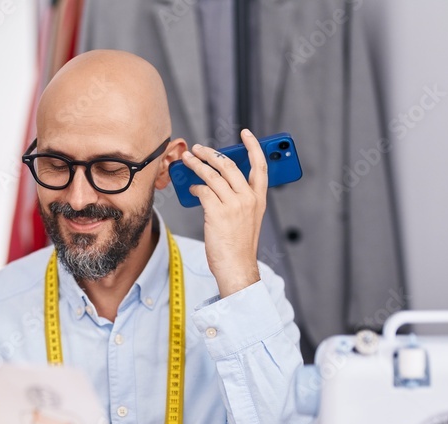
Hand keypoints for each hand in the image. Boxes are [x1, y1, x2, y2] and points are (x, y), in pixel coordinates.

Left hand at [181, 128, 265, 297]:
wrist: (237, 267)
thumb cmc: (239, 246)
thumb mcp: (247, 219)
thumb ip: (239, 198)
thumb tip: (216, 180)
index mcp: (259, 199)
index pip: (261, 166)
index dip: (254, 146)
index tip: (245, 133)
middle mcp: (248, 199)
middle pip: (229, 166)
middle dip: (211, 154)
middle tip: (198, 148)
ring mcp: (234, 205)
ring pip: (212, 175)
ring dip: (197, 165)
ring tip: (187, 160)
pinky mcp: (218, 212)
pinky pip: (203, 191)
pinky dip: (195, 187)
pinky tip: (192, 188)